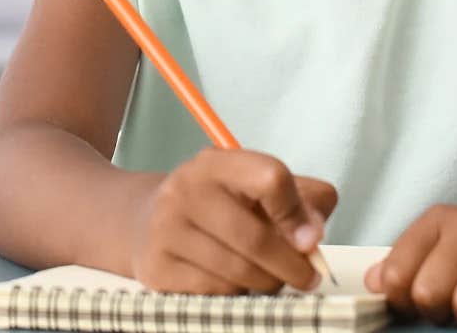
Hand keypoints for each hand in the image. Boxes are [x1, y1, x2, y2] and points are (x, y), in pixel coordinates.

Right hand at [128, 147, 337, 294]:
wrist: (144, 221)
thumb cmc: (218, 206)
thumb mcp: (255, 187)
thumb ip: (300, 201)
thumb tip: (312, 237)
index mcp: (217, 163)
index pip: (270, 178)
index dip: (298, 213)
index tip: (311, 239)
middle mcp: (185, 189)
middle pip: (255, 238)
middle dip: (291, 266)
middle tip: (306, 277)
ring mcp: (165, 229)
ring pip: (238, 272)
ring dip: (266, 283)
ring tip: (267, 276)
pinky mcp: (156, 268)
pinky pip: (216, 292)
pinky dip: (237, 293)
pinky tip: (235, 281)